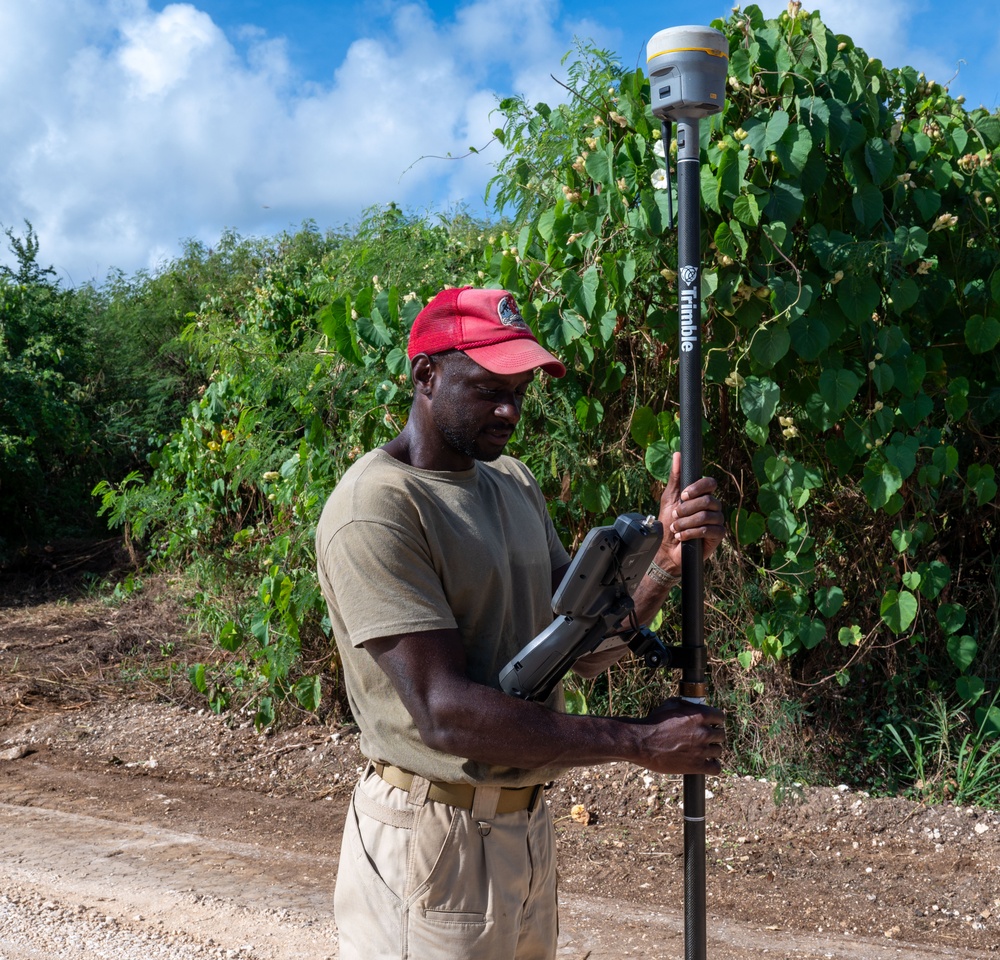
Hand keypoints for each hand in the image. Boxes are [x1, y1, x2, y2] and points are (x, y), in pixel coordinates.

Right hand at [641, 697, 725, 775]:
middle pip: (721, 735)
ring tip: (702, 751)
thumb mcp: (670, 705)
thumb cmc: (654, 722)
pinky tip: (707, 764)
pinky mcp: (697, 766)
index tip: (711, 723)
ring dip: (711, 750)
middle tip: (704, 738)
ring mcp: (701, 750)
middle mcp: (704, 732)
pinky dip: (713, 766)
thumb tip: (693, 704)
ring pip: (718, 751)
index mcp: (700, 715)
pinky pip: (716, 768)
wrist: (642, 743)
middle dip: (713, 735)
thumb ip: (686, 704)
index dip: (716, 720)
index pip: (720, 717)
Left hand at [654, 451, 724, 573]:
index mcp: (702, 495)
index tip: (684, 495)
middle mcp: (713, 506)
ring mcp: (717, 520)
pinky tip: (682, 536)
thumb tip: (677, 454)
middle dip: (687, 509)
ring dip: (687, 522)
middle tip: (676, 515)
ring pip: (707, 516)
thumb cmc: (668, 522)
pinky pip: (709, 530)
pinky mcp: (718, 536)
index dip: (698, 487)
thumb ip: (675, 477)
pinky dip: (692, 533)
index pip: (710, 483)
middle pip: (708, 500)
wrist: (666, 548)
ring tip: (676, 528)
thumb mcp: (669, 497)